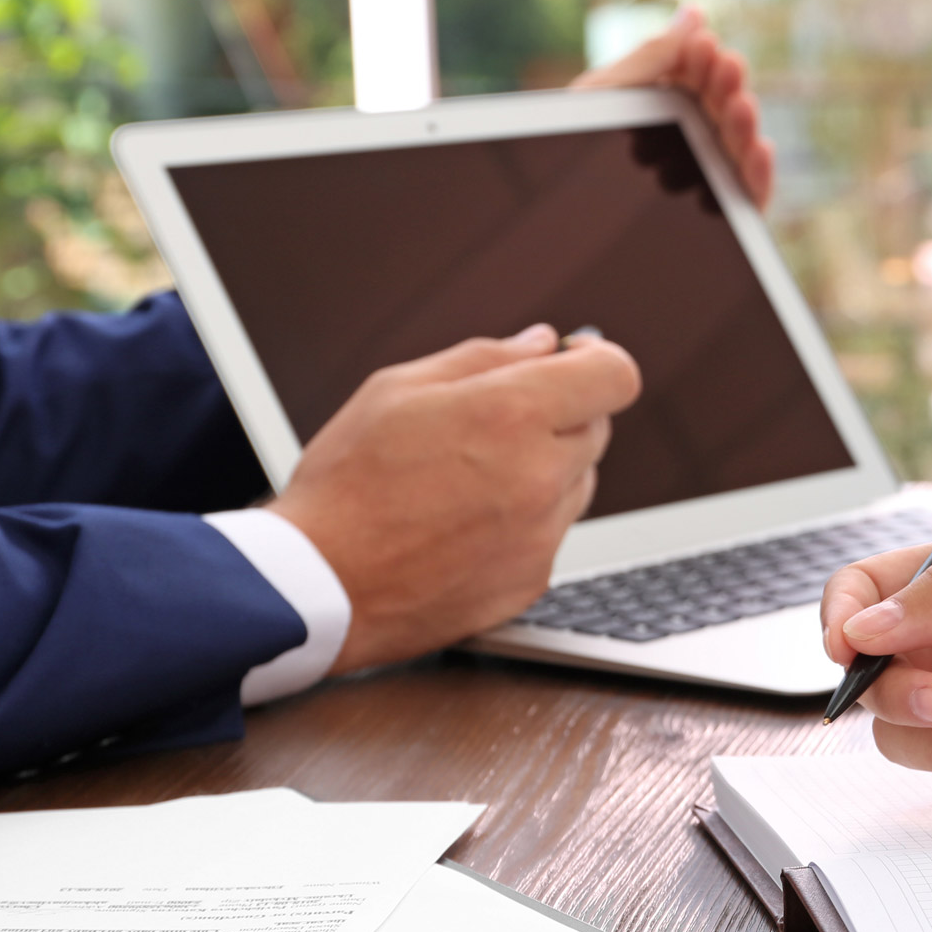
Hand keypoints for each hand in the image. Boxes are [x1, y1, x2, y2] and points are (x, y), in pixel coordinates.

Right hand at [271, 324, 640, 673]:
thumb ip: (483, 357)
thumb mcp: (397, 389)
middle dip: (562, 413)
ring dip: (545, 469)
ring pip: (577, 483)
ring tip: (468, 479)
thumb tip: (541, 343)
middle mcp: (541, 476)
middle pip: (598, 428)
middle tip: (500, 420)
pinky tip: (464, 524)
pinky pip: (550, 534)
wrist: (317, 588)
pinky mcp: (532, 580)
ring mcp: (542, 535)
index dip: (598, 359)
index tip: (574, 359)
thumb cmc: (346, 485)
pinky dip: (524, 522)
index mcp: (513, 415)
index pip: (614, 376)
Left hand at [572, 6, 774, 208]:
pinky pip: (749, 197)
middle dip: (727, 87)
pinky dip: (762, 174)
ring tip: (740, 106)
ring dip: (744, 123)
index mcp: (665, 107)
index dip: (707, 59)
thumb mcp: (607, 94)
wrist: (553, 206)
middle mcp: (689, 142)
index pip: (702, 79)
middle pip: (724, 112)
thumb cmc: (571, 144)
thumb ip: (652, 57)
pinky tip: (761, 149)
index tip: (704, 45)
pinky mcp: (718, 215)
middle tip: (727, 67)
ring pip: (740, 150)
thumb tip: (696, 13)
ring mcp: (705, 178)